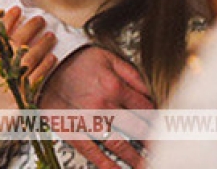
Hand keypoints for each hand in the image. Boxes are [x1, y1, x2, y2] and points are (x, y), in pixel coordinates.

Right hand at [0, 7, 57, 113]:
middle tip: (40, 18)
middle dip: (29, 28)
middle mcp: (0, 71)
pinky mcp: (25, 95)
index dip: (7, 21)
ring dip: (42, 45)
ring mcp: (14, 83)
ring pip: (30, 59)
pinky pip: (38, 78)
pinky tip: (53, 57)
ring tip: (51, 35)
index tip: (16, 9)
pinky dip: (46, 66)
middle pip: (17, 45)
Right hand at [42, 46, 154, 168]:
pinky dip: (105, 164)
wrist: (45, 66)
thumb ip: (132, 75)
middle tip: (166, 150)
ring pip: (118, 144)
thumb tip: (152, 91)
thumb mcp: (109, 58)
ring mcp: (87, 120)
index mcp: (114, 86)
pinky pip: (91, 151)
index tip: (170, 129)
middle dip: (154, 141)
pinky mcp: (71, 131)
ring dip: (135, 157)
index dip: (161, 120)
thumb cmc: (78, 62)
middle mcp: (103, 105)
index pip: (146, 109)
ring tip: (148, 165)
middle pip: (137, 129)